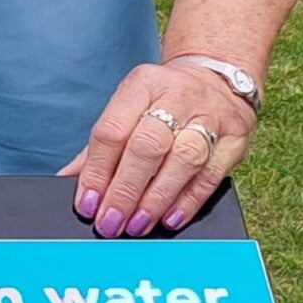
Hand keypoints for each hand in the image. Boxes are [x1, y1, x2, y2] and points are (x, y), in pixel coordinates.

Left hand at [60, 62, 255, 237]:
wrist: (215, 78)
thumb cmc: (162, 101)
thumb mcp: (129, 108)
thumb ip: (100, 146)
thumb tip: (67, 180)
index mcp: (142, 85)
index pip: (112, 130)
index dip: (97, 171)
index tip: (88, 203)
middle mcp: (177, 95)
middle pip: (147, 146)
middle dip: (125, 190)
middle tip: (111, 222)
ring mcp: (210, 115)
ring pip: (183, 160)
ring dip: (156, 199)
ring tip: (137, 224)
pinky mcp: (234, 138)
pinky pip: (211, 175)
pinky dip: (188, 201)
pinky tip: (169, 219)